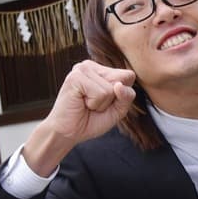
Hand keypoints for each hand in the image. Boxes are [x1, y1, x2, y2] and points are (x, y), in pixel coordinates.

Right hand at [23, 61, 136, 175]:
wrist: (68, 132)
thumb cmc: (91, 121)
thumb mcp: (117, 110)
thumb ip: (127, 97)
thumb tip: (119, 85)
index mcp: (102, 70)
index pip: (129, 76)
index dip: (122, 95)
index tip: (105, 102)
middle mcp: (92, 66)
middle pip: (122, 81)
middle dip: (112, 100)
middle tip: (94, 105)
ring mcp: (82, 69)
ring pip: (111, 89)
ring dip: (101, 104)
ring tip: (86, 104)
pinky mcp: (75, 77)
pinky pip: (101, 93)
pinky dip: (94, 104)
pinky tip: (81, 103)